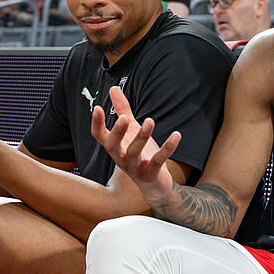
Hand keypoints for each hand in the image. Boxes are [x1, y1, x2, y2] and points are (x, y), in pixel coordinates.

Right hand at [91, 86, 180, 201]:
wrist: (154, 184)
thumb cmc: (140, 154)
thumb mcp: (131, 130)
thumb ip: (122, 110)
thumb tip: (113, 89)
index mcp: (115, 147)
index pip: (99, 136)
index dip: (97, 123)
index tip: (97, 108)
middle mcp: (121, 158)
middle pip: (113, 146)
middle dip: (118, 132)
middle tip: (124, 118)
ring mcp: (135, 167)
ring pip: (134, 153)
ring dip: (142, 137)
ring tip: (150, 120)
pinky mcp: (151, 173)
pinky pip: (158, 161)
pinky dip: (167, 148)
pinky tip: (176, 135)